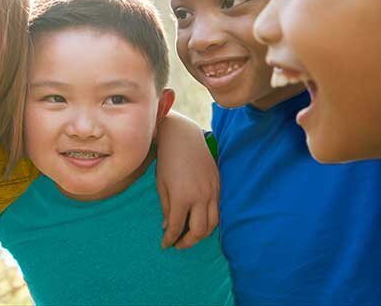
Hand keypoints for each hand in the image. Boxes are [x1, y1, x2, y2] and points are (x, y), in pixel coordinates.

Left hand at [155, 110, 220, 248]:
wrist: (183, 136)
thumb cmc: (167, 160)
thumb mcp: (161, 185)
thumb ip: (166, 209)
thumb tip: (168, 228)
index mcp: (182, 197)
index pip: (176, 227)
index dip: (170, 239)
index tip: (165, 245)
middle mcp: (200, 197)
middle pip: (199, 231)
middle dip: (188, 242)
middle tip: (178, 244)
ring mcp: (212, 191)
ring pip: (213, 224)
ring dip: (202, 234)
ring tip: (190, 235)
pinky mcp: (219, 185)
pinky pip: (218, 210)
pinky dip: (210, 221)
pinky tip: (201, 221)